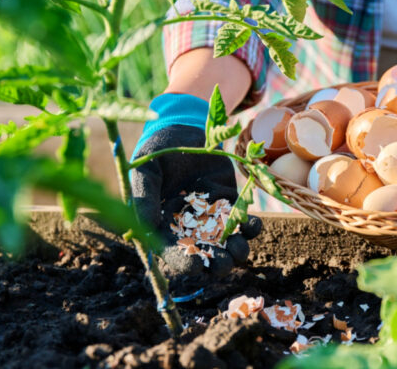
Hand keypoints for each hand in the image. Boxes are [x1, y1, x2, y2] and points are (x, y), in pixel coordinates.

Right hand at [130, 94, 261, 276]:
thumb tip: (146, 228)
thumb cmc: (157, 151)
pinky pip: (244, 222)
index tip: (197, 267)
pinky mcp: (231, 204)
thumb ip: (144, 198)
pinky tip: (253, 224)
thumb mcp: (146, 171)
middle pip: (206, 256)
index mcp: (166, 227)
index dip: (185, 264)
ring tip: (240, 246)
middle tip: (225, 261)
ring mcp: (213, 217)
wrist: (184, 130)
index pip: (175, 254)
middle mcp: (191, 227)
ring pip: (228, 244)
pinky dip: (251, 227)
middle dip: (217, 264)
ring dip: (237, 250)